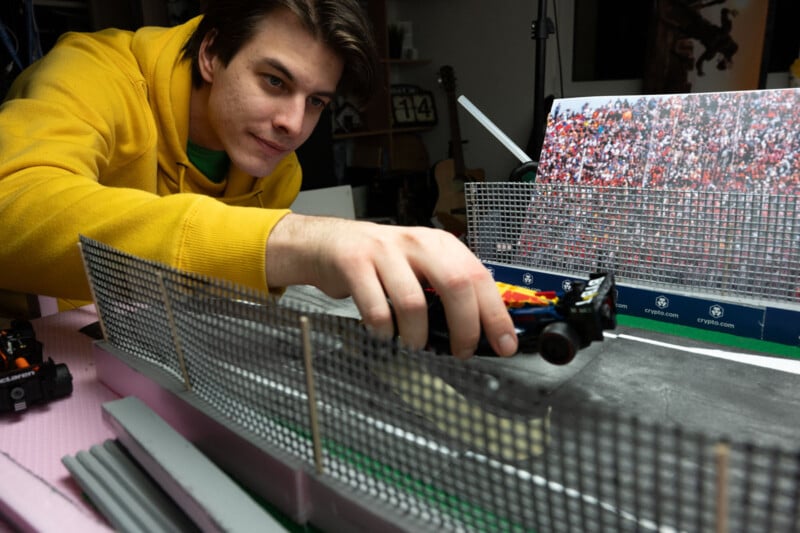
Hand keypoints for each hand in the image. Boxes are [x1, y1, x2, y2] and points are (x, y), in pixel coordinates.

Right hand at [266, 214, 517, 357]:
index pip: (479, 278)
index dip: (495, 314)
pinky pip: (376, 307)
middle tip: (462, 351)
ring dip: (418, 334)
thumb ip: (448, 289)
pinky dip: (383, 329)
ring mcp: (384, 251)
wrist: (328, 244)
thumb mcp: (421, 265)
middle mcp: (417, 243)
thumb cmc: (381, 262)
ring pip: (414, 301)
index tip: (504, 344)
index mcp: (440, 244)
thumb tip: (482, 330)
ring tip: (416, 344)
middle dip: (465, 327)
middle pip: (456, 285)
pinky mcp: (354, 263)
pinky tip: (384, 333)